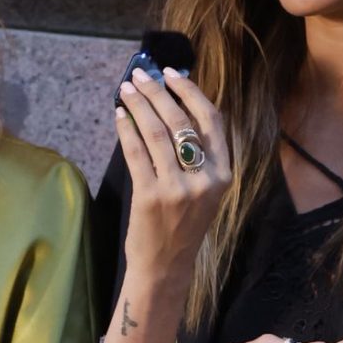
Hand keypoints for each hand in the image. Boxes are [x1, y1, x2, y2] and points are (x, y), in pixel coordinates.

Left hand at [115, 65, 229, 293]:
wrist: (165, 267)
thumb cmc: (181, 226)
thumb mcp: (202, 191)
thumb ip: (197, 155)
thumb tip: (174, 106)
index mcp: (222, 175)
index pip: (212, 120)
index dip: (191, 92)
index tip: (172, 74)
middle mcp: (204, 180)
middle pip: (181, 121)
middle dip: (158, 92)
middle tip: (140, 76)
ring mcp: (177, 189)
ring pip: (157, 131)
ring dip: (139, 104)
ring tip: (126, 89)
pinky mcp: (150, 196)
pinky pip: (136, 151)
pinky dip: (126, 129)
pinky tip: (119, 116)